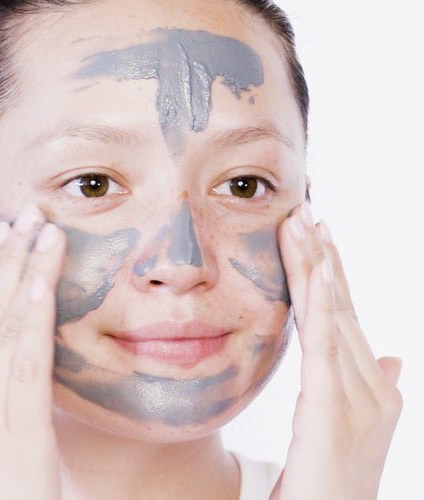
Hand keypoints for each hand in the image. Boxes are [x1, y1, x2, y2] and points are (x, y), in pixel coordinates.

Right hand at [0, 205, 65, 499]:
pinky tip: (44, 286)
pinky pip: (25, 364)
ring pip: (4, 326)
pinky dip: (34, 320)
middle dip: (8, 257)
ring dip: (26, 273)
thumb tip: (6, 322)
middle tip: (29, 214)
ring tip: (45, 232)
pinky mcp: (16, 435)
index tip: (7, 231)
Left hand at [271, 203, 402, 499]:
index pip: (347, 316)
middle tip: (306, 212)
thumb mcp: (349, 425)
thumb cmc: (334, 478)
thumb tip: (393, 355)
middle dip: (322, 256)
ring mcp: (361, 396)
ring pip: (333, 316)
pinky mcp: (335, 408)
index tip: (319, 235)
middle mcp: (373, 383)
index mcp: (371, 383)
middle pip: (340, 306)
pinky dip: (324, 306)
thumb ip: (370, 384)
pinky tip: (321, 271)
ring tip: (302, 224)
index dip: (334, 273)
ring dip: (317, 266)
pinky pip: (327, 347)